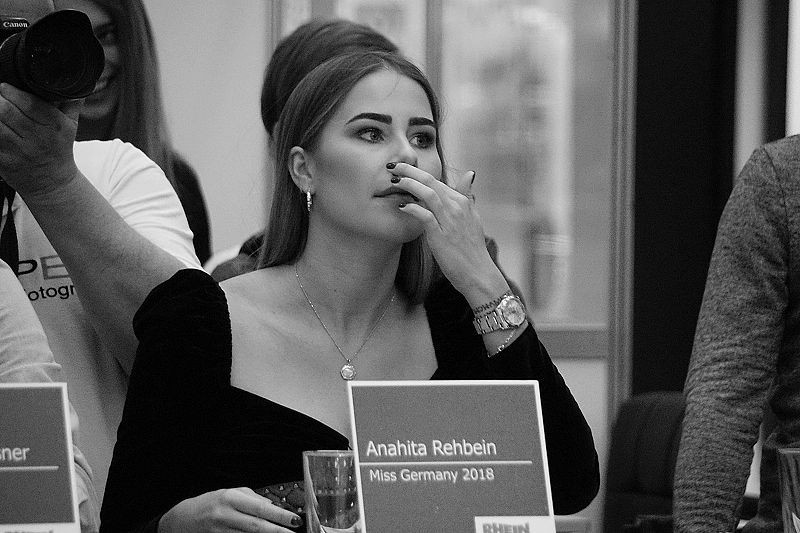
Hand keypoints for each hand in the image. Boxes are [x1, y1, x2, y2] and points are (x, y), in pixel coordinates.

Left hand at [0, 83, 81, 199]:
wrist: (53, 183)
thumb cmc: (59, 151)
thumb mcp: (71, 126)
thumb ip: (71, 103)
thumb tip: (76, 84)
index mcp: (54, 126)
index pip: (29, 103)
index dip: (12, 92)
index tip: (4, 86)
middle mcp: (37, 138)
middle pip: (7, 111)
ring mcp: (19, 151)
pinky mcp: (4, 161)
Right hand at [158, 487, 301, 532]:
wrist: (182, 519)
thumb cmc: (210, 503)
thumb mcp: (230, 493)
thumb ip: (252, 498)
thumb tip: (273, 506)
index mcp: (230, 498)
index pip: (260, 508)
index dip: (279, 515)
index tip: (294, 519)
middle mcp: (224, 514)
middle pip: (256, 526)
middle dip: (277, 531)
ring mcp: (220, 531)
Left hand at [388, 163, 507, 303]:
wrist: (478, 272)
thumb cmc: (472, 248)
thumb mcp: (473, 217)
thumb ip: (467, 195)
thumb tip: (469, 174)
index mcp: (463, 202)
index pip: (437, 181)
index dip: (418, 173)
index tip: (404, 169)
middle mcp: (457, 207)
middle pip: (431, 182)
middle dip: (410, 171)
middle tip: (393, 166)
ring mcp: (449, 221)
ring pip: (428, 194)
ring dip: (409, 184)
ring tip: (394, 182)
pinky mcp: (441, 235)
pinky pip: (424, 216)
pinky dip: (412, 208)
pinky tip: (402, 206)